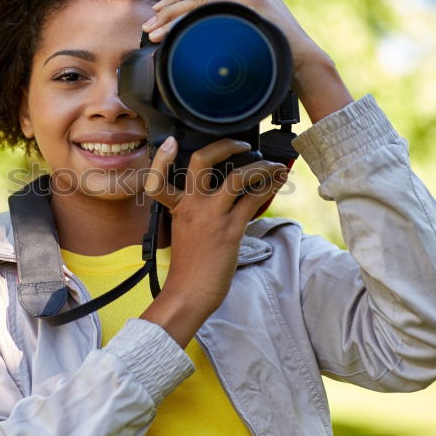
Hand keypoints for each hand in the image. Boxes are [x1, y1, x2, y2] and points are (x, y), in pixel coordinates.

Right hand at [139, 135, 286, 346]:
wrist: (190, 293)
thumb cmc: (189, 268)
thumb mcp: (185, 232)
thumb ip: (196, 212)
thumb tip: (223, 198)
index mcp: (177, 207)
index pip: (158, 176)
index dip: (162, 157)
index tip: (170, 142)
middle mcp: (192, 206)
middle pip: (202, 160)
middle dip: (225, 145)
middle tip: (242, 144)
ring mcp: (211, 216)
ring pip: (237, 177)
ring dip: (261, 167)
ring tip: (273, 166)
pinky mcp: (230, 230)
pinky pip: (252, 199)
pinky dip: (268, 187)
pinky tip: (277, 183)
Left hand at [142, 0, 353, 122]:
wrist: (300, 64)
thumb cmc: (272, 57)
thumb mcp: (245, 34)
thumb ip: (226, 25)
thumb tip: (193, 33)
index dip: (178, 0)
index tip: (157, 12)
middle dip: (170, 11)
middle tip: (149, 26)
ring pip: (202, 1)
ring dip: (174, 18)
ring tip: (156, 33)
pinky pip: (211, 8)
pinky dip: (189, 21)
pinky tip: (174, 31)